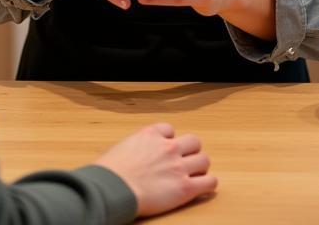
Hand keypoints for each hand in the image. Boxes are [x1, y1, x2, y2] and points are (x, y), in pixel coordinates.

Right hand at [94, 122, 216, 216]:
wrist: (113, 188)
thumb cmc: (109, 172)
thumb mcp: (121, 148)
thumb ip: (134, 148)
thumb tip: (133, 157)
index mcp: (151, 134)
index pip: (170, 130)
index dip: (169, 140)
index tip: (166, 149)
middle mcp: (168, 147)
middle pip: (193, 142)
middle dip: (190, 151)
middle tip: (184, 162)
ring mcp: (179, 167)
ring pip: (204, 160)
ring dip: (200, 167)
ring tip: (194, 175)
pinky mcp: (185, 187)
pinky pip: (209, 182)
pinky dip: (208, 184)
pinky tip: (204, 188)